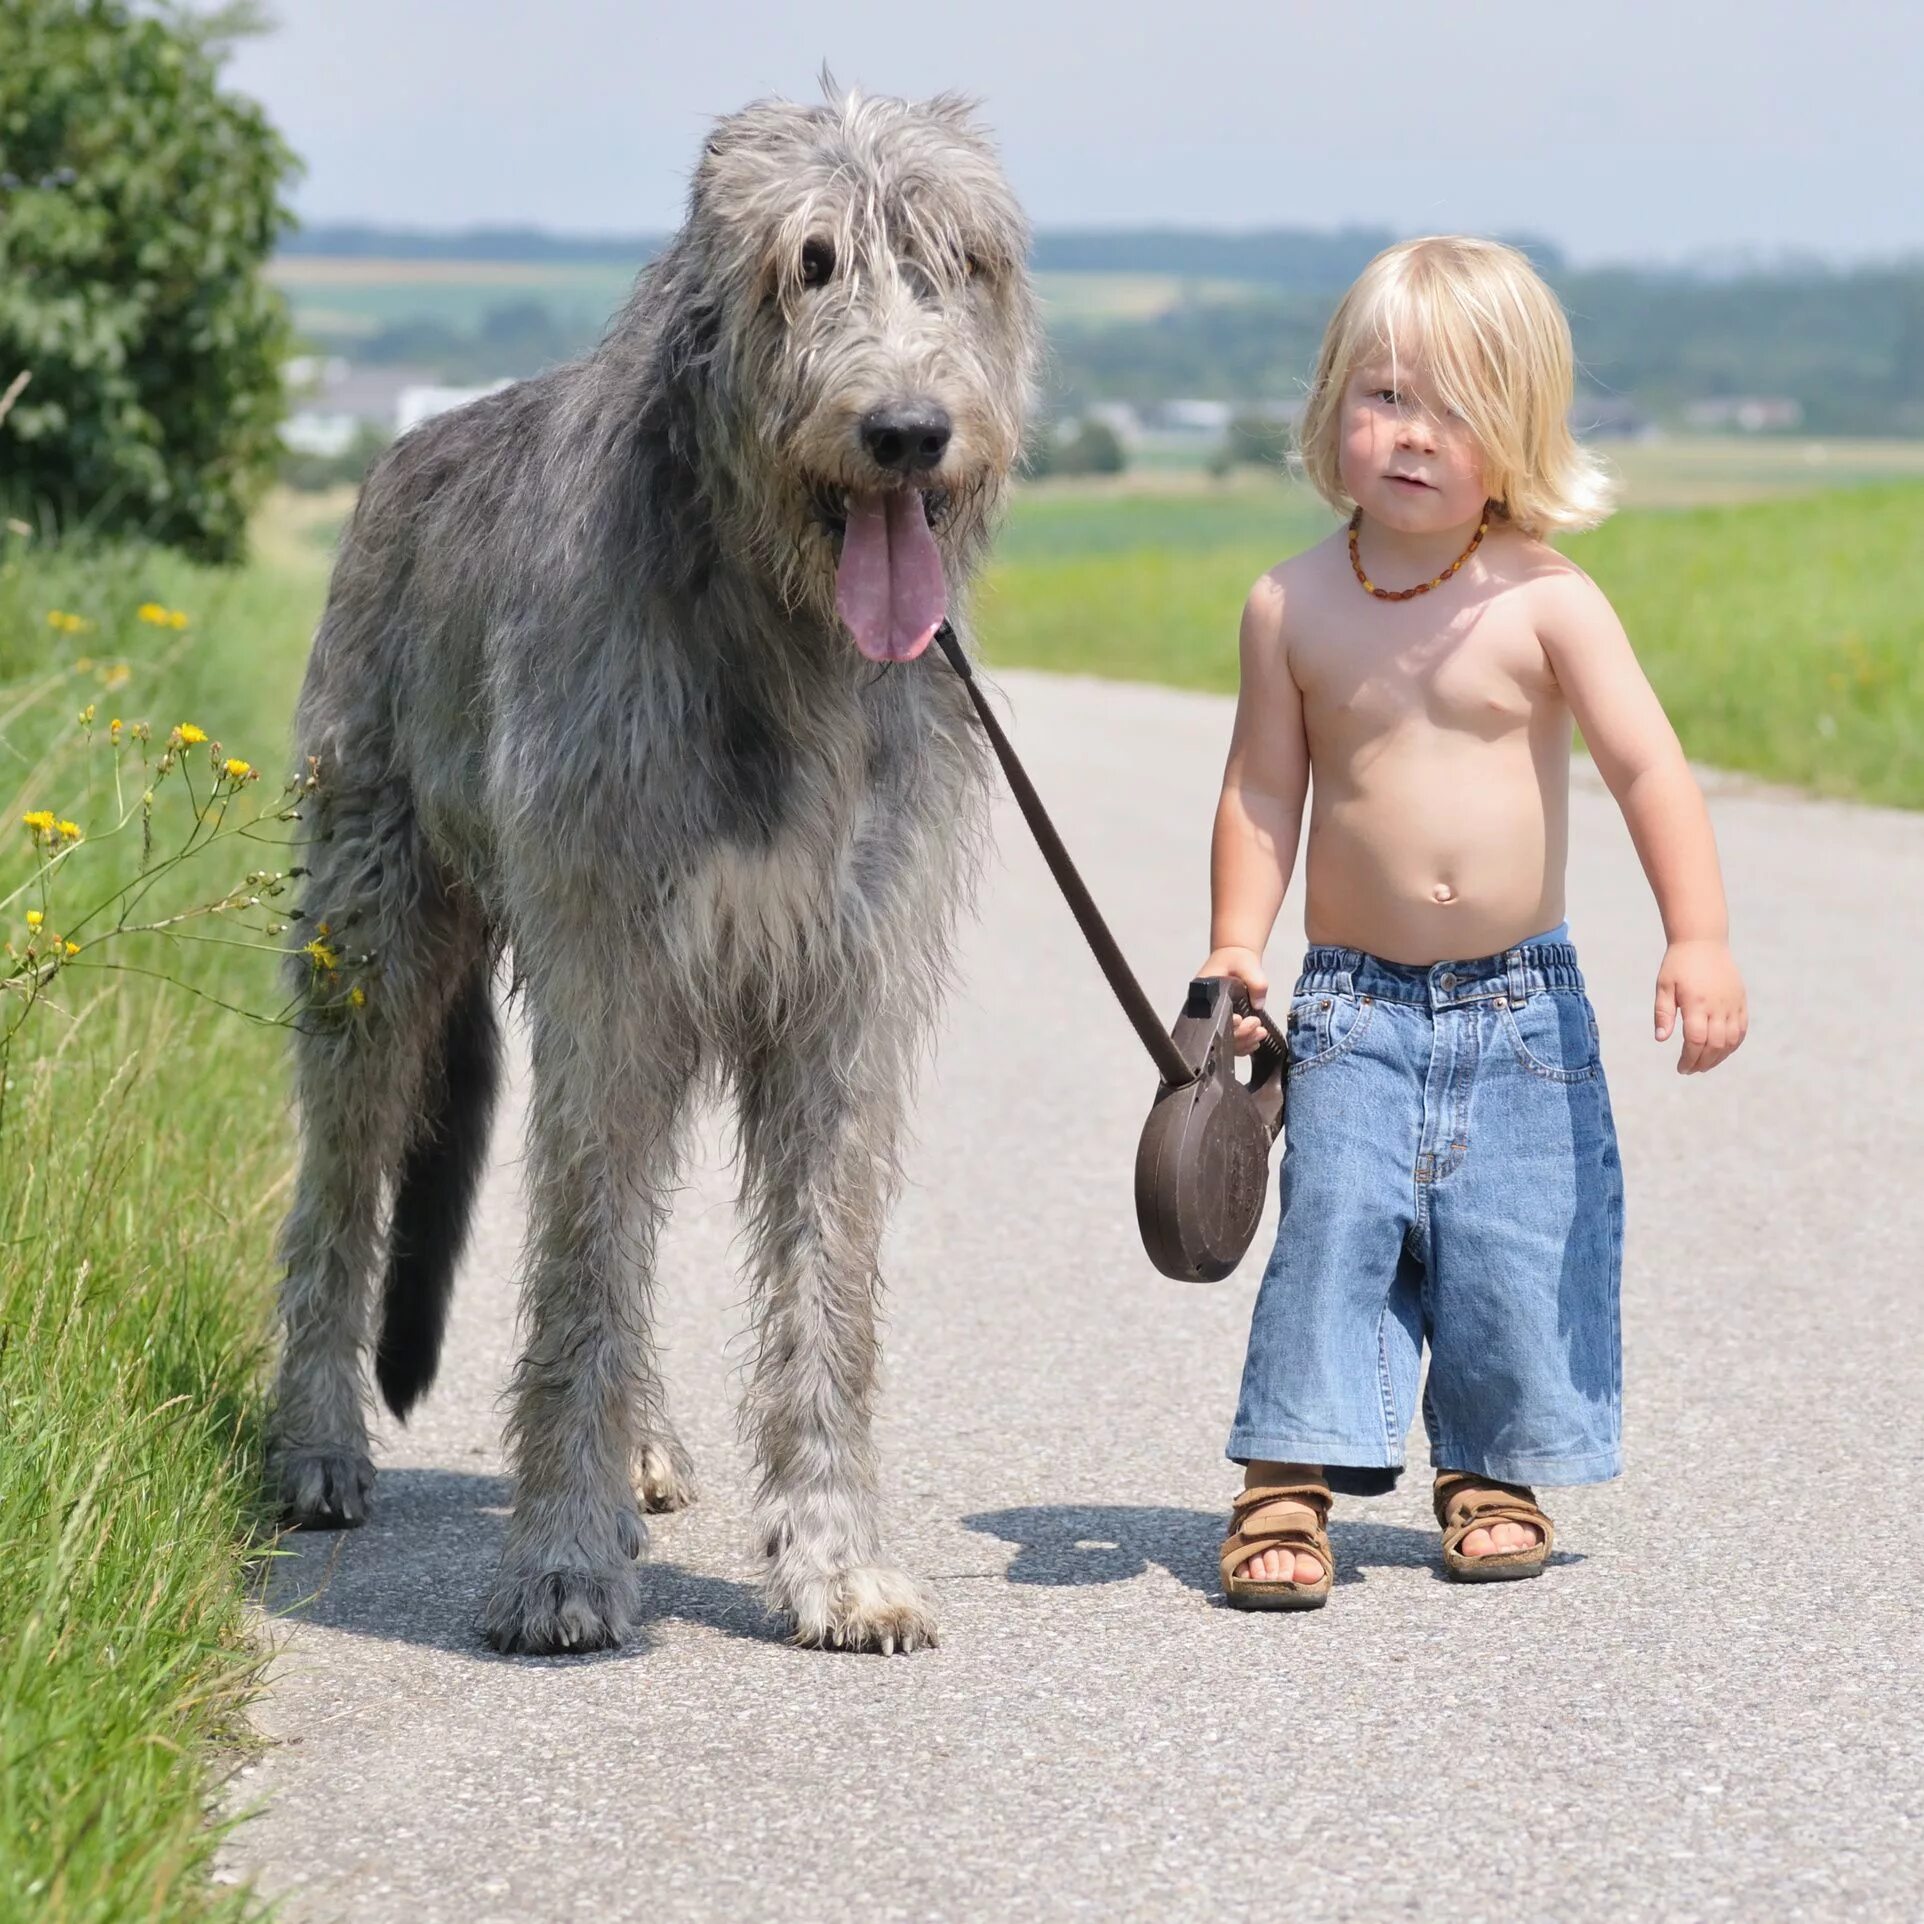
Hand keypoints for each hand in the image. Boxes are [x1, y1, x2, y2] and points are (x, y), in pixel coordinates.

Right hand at [1196, 945, 1268, 1054]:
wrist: (1236, 958)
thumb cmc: (1236, 959)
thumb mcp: (1247, 964)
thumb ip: (1255, 982)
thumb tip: (1259, 1004)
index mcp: (1203, 995)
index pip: (1210, 1018)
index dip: (1225, 1024)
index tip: (1239, 1019)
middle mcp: (1205, 1011)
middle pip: (1217, 1034)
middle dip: (1239, 1035)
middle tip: (1257, 1026)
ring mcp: (1214, 1019)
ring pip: (1225, 1042)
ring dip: (1244, 1042)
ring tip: (1260, 1034)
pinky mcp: (1224, 1024)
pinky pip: (1231, 1042)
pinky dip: (1243, 1045)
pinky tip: (1255, 1041)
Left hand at [1655, 938, 1746, 1073]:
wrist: (1703, 942)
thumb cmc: (1678, 964)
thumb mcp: (1664, 986)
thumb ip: (1663, 1013)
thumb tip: (1661, 1038)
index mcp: (1697, 1003)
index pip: (1696, 1040)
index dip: (1689, 1058)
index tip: (1681, 1068)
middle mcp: (1718, 1005)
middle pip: (1715, 1045)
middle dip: (1702, 1062)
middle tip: (1690, 1070)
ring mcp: (1733, 1004)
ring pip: (1731, 1040)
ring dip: (1719, 1057)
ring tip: (1704, 1065)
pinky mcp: (1741, 1001)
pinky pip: (1742, 1030)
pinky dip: (1733, 1045)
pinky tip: (1721, 1052)